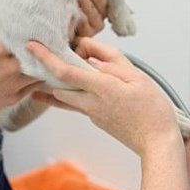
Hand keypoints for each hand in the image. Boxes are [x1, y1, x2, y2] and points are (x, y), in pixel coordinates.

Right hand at [0, 4, 42, 129]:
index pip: (19, 34)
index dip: (26, 27)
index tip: (32, 19)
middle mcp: (9, 67)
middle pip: (32, 51)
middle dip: (37, 43)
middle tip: (45, 32)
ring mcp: (13, 84)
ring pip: (38, 69)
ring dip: (42, 61)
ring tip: (46, 51)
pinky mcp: (13, 98)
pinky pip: (34, 86)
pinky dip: (38, 77)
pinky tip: (40, 70)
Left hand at [27, 37, 180, 156]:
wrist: (157, 143)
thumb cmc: (153, 109)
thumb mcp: (138, 77)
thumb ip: (112, 61)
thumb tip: (89, 51)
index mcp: (101, 89)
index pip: (65, 72)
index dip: (46, 58)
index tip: (32, 46)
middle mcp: (91, 104)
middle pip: (57, 87)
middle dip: (46, 72)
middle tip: (41, 55)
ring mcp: (92, 115)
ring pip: (64, 98)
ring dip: (54, 85)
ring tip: (48, 70)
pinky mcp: (96, 120)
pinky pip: (77, 104)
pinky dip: (72, 92)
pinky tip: (78, 83)